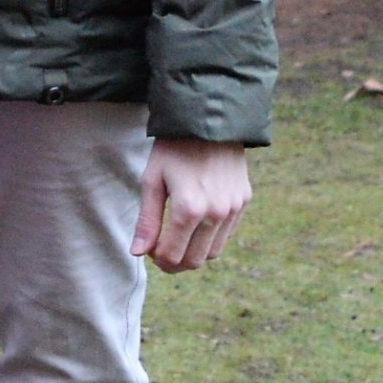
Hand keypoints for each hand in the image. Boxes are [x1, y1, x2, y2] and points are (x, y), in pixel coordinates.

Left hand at [132, 140, 250, 274]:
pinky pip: (227, 234)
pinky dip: (211, 238)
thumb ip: (147, 220)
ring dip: (194, 253)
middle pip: (194, 261)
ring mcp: (233, 208)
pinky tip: (197, 224)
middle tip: (161, 250)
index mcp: (189, 209)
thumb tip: (138, 253)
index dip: (157, 259)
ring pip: (213, 252)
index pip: (172, 256)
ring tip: (178, 238)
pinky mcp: (244, 201)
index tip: (150, 249)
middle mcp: (215, 213)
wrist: (210, 120)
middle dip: (174, 262)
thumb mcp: (152, 180)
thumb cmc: (174, 148)